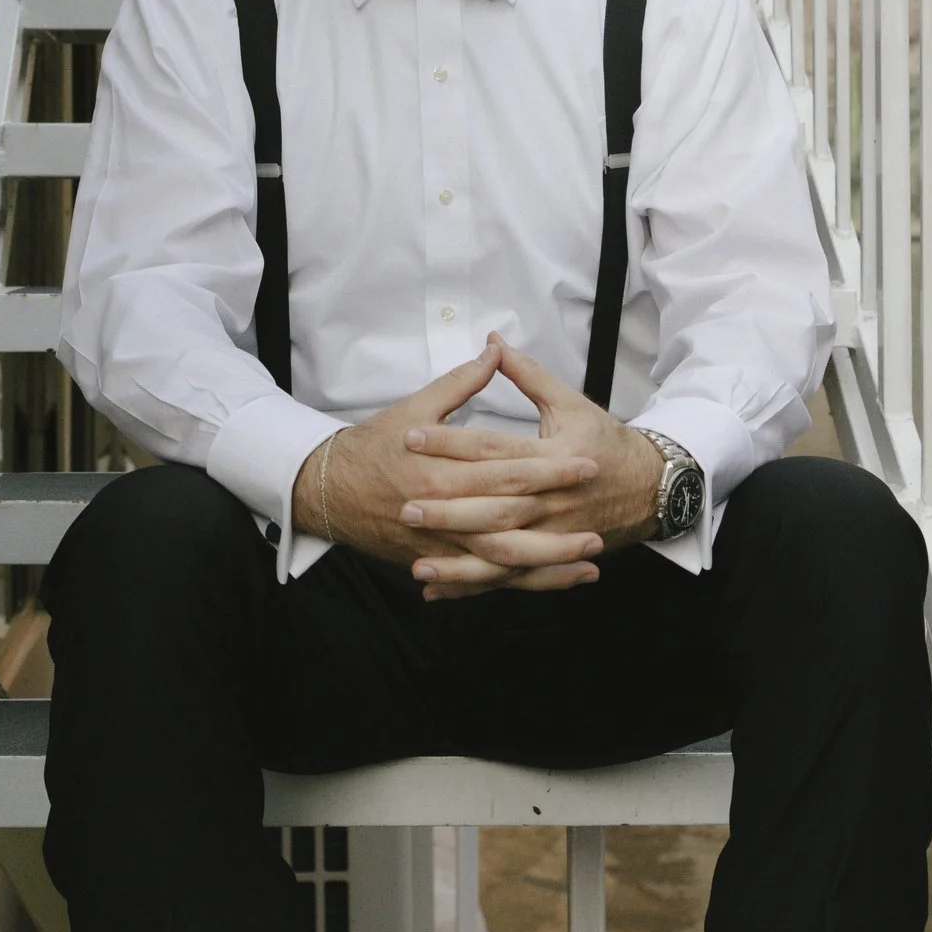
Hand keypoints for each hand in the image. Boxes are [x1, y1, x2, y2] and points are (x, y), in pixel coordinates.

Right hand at [292, 340, 619, 597]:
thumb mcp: (414, 406)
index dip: (549, 468)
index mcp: (439, 468)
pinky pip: (486, 579)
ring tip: (592, 558)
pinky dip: (522, 582)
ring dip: (549, 560)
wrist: (328, 491)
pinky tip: (557, 580)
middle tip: (604, 515)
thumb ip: (461, 382)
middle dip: (559, 518)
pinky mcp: (437, 563)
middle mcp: (441, 509)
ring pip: (502, 558)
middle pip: (509, 516)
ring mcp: (438, 543)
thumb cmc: (372, 446)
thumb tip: (495, 349)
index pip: (504, 468)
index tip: (587, 463)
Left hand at [392, 337, 664, 599]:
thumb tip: (494, 340)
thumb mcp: (569, 402)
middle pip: (495, 507)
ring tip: (417, 561)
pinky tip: (437, 589)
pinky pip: (508, 577)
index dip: (451, 443)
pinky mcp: (550, 557)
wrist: (650, 487)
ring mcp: (552, 534)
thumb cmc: (605, 441)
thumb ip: (527, 374)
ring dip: (460, 560)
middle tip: (405, 505)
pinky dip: (473, 585)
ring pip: (502, 552)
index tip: (410, 437)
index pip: (494, 449)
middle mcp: (552, 500)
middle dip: (449, 510)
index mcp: (552, 456)